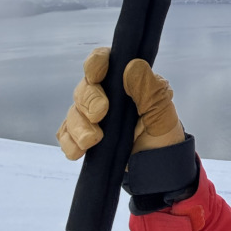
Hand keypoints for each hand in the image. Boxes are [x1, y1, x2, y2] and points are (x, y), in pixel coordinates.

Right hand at [57, 47, 183, 159]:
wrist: (157, 170)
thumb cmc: (163, 136)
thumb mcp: (163, 112)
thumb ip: (150, 89)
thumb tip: (132, 65)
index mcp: (126, 81)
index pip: (104, 61)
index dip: (95, 63)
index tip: (97, 76)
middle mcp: (106, 95)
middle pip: (84, 87)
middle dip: (88, 100)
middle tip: (100, 114)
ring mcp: (92, 117)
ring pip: (73, 112)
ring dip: (79, 125)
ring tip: (92, 140)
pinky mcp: (84, 137)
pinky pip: (66, 135)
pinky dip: (70, 143)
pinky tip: (80, 152)